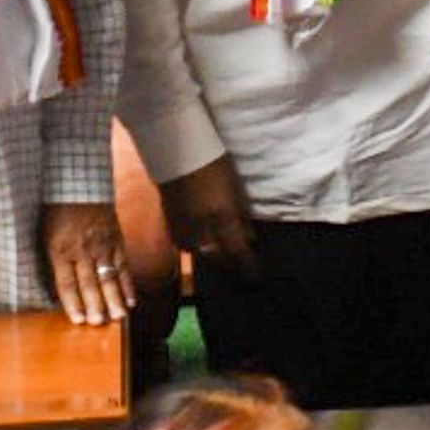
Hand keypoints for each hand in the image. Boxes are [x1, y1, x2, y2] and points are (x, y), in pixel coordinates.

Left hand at [42, 203, 131, 326]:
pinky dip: (128, 282)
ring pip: (109, 275)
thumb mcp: (44, 236)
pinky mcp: (116, 240)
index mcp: (60, 251)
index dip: (73, 303)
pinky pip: (123, 264)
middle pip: (89, 282)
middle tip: (100, 323)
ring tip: (119, 316)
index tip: (78, 320)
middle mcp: (83, 251)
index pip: (67, 282)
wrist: (79, 184)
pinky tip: (131, 298)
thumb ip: (51, 260)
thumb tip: (53, 287)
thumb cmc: (56, 212)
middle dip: (95, 304)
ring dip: (115, 298)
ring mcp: (102, 245)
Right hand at [157, 159, 258, 275]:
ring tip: (229, 258)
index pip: (238, 254)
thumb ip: (240, 218)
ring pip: (202, 254)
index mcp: (221, 221)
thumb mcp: (234, 191)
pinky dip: (202, 248)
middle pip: (218, 260)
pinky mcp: (171, 227)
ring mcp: (182, 232)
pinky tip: (209, 244)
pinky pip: (189, 246)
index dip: (249, 268)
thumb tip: (250, 239)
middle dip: (233, 267)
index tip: (259, 278)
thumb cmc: (213, 164)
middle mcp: (199, 233)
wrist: (174, 152)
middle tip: (246, 270)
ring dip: (217, 258)